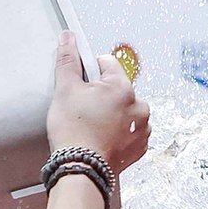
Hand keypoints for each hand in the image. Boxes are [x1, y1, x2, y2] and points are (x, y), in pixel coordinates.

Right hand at [47, 32, 150, 172]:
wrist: (80, 169)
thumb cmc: (74, 133)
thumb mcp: (65, 89)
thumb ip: (68, 59)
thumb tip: (68, 38)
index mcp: (124, 87)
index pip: (108, 62)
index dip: (90, 71)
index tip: (81, 84)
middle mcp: (139, 106)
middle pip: (117, 88)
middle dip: (102, 94)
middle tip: (84, 109)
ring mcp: (142, 127)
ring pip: (125, 109)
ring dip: (112, 113)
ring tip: (92, 125)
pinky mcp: (140, 146)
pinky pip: (129, 129)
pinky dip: (117, 131)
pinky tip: (101, 136)